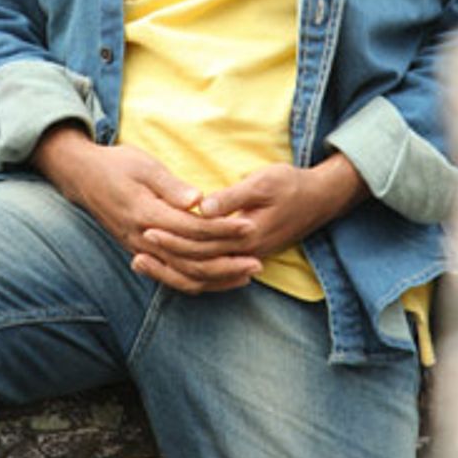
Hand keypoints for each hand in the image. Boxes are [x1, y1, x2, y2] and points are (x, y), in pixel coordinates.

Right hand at [32, 126, 263, 293]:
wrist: (83, 177)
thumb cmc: (116, 165)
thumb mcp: (143, 165)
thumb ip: (170, 185)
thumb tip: (197, 200)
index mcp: (147, 213)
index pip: (193, 229)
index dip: (223, 230)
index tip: (249, 227)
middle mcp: (143, 238)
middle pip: (192, 259)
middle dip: (227, 262)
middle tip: (259, 260)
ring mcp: (141, 249)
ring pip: (183, 274)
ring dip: (217, 277)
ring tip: (247, 274)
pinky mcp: (142, 253)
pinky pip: (172, 276)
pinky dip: (198, 281)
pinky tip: (221, 280)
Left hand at [137, 154, 366, 273]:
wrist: (321, 199)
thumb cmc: (291, 184)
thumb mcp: (264, 182)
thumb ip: (233, 196)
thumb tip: (202, 206)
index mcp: (247, 234)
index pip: (202, 244)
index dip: (173, 238)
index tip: (147, 228)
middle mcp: (245, 253)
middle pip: (198, 265)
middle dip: (166, 257)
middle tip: (136, 247)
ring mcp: (246, 257)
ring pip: (204, 275)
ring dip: (173, 270)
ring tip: (142, 261)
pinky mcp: (246, 256)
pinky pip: (213, 274)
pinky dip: (189, 273)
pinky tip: (169, 265)